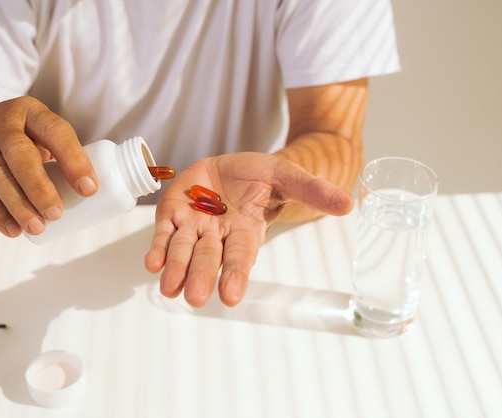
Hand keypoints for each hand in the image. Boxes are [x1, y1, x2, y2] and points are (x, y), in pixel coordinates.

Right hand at [0, 96, 97, 236]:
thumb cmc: (14, 136)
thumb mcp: (35, 133)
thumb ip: (58, 155)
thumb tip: (90, 193)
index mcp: (31, 112)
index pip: (55, 131)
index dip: (73, 160)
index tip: (89, 189)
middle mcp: (1, 122)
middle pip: (20, 153)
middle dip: (40, 186)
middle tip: (56, 213)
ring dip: (19, 204)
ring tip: (38, 227)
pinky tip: (13, 230)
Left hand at [144, 152, 353, 306]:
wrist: (232, 166)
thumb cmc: (260, 176)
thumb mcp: (288, 176)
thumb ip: (313, 191)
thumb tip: (349, 204)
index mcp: (246, 231)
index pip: (242, 256)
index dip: (237, 274)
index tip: (231, 295)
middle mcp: (218, 235)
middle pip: (209, 257)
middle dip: (203, 276)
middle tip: (196, 297)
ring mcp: (194, 225)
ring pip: (183, 249)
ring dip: (176, 268)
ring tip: (169, 287)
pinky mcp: (173, 212)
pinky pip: (164, 233)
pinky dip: (158, 248)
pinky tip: (152, 262)